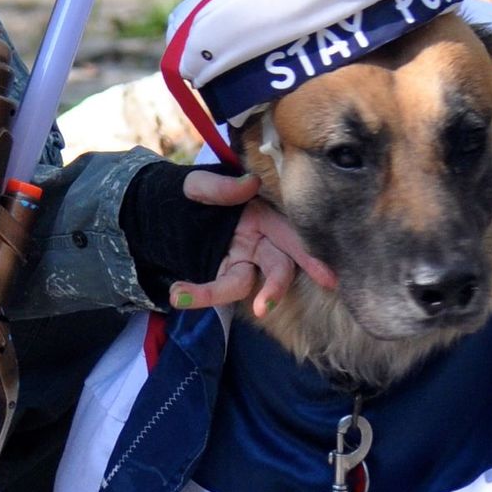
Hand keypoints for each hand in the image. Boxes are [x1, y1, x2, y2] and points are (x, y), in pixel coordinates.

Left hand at [168, 168, 338, 321]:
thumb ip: (220, 186)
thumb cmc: (192, 191)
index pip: (292, 237)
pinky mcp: (223, 275)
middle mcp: (260, 243)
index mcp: (265, 217)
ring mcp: (243, 262)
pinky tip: (177, 294)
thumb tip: (249, 185)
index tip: (327, 277)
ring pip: (244, 284)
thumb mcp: (198, 184)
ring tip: (180, 295)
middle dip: (275, 287)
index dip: (309, 256)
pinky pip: (218, 289)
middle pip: (278, 268)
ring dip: (217, 294)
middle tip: (262, 307)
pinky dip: (200, 295)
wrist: (164, 208)